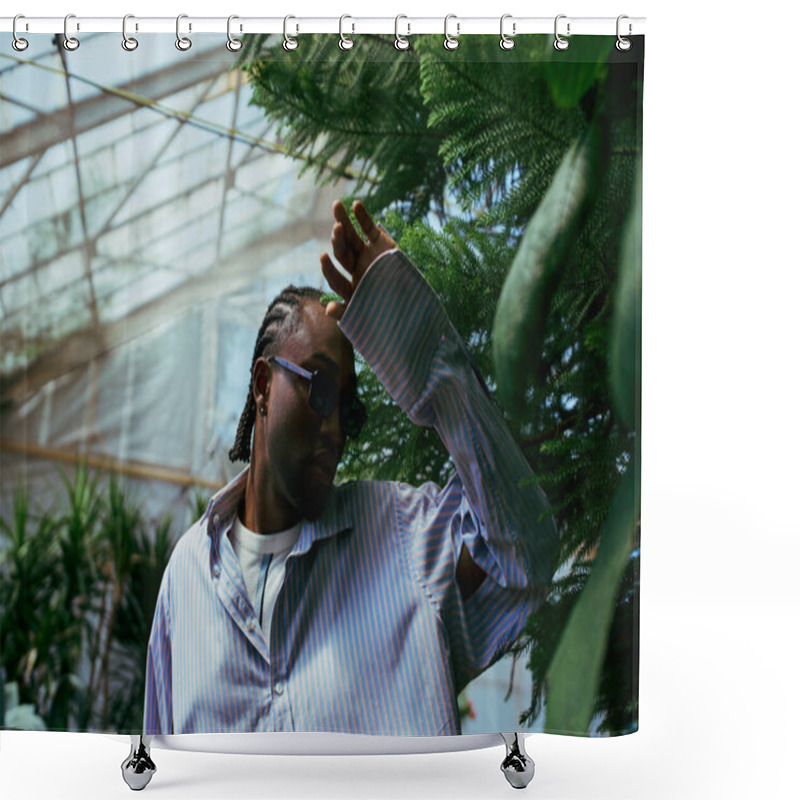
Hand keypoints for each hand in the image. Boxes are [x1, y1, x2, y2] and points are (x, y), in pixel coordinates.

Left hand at [320, 200, 395, 317]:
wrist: (416, 304)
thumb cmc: (390, 313)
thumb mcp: (368, 315)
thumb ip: (347, 313)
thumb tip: (328, 310)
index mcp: (350, 286)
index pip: (336, 278)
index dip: (329, 269)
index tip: (323, 257)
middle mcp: (355, 268)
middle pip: (342, 253)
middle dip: (338, 241)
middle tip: (336, 229)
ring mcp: (367, 254)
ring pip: (352, 236)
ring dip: (344, 222)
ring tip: (336, 207)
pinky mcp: (380, 243)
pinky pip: (369, 228)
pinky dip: (362, 217)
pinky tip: (355, 204)